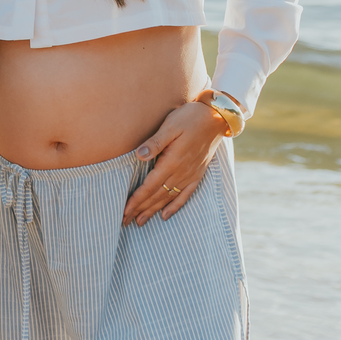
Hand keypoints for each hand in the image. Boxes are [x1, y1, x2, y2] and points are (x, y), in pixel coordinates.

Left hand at [122, 98, 227, 226]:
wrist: (216, 118)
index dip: (136, 200)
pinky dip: (174, 207)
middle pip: (157, 196)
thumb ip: (155, 143)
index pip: (149, 186)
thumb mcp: (170, 126)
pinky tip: (165, 215)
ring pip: (168, 198)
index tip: (124, 211)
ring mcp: (190, 175)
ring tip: (140, 221)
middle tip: (125, 221)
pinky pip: (185, 195)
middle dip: (140, 209)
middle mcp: (181, 172)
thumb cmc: (190, 118)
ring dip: (153, 210)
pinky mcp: (197, 174)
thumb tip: (139, 156)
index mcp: (172, 161)